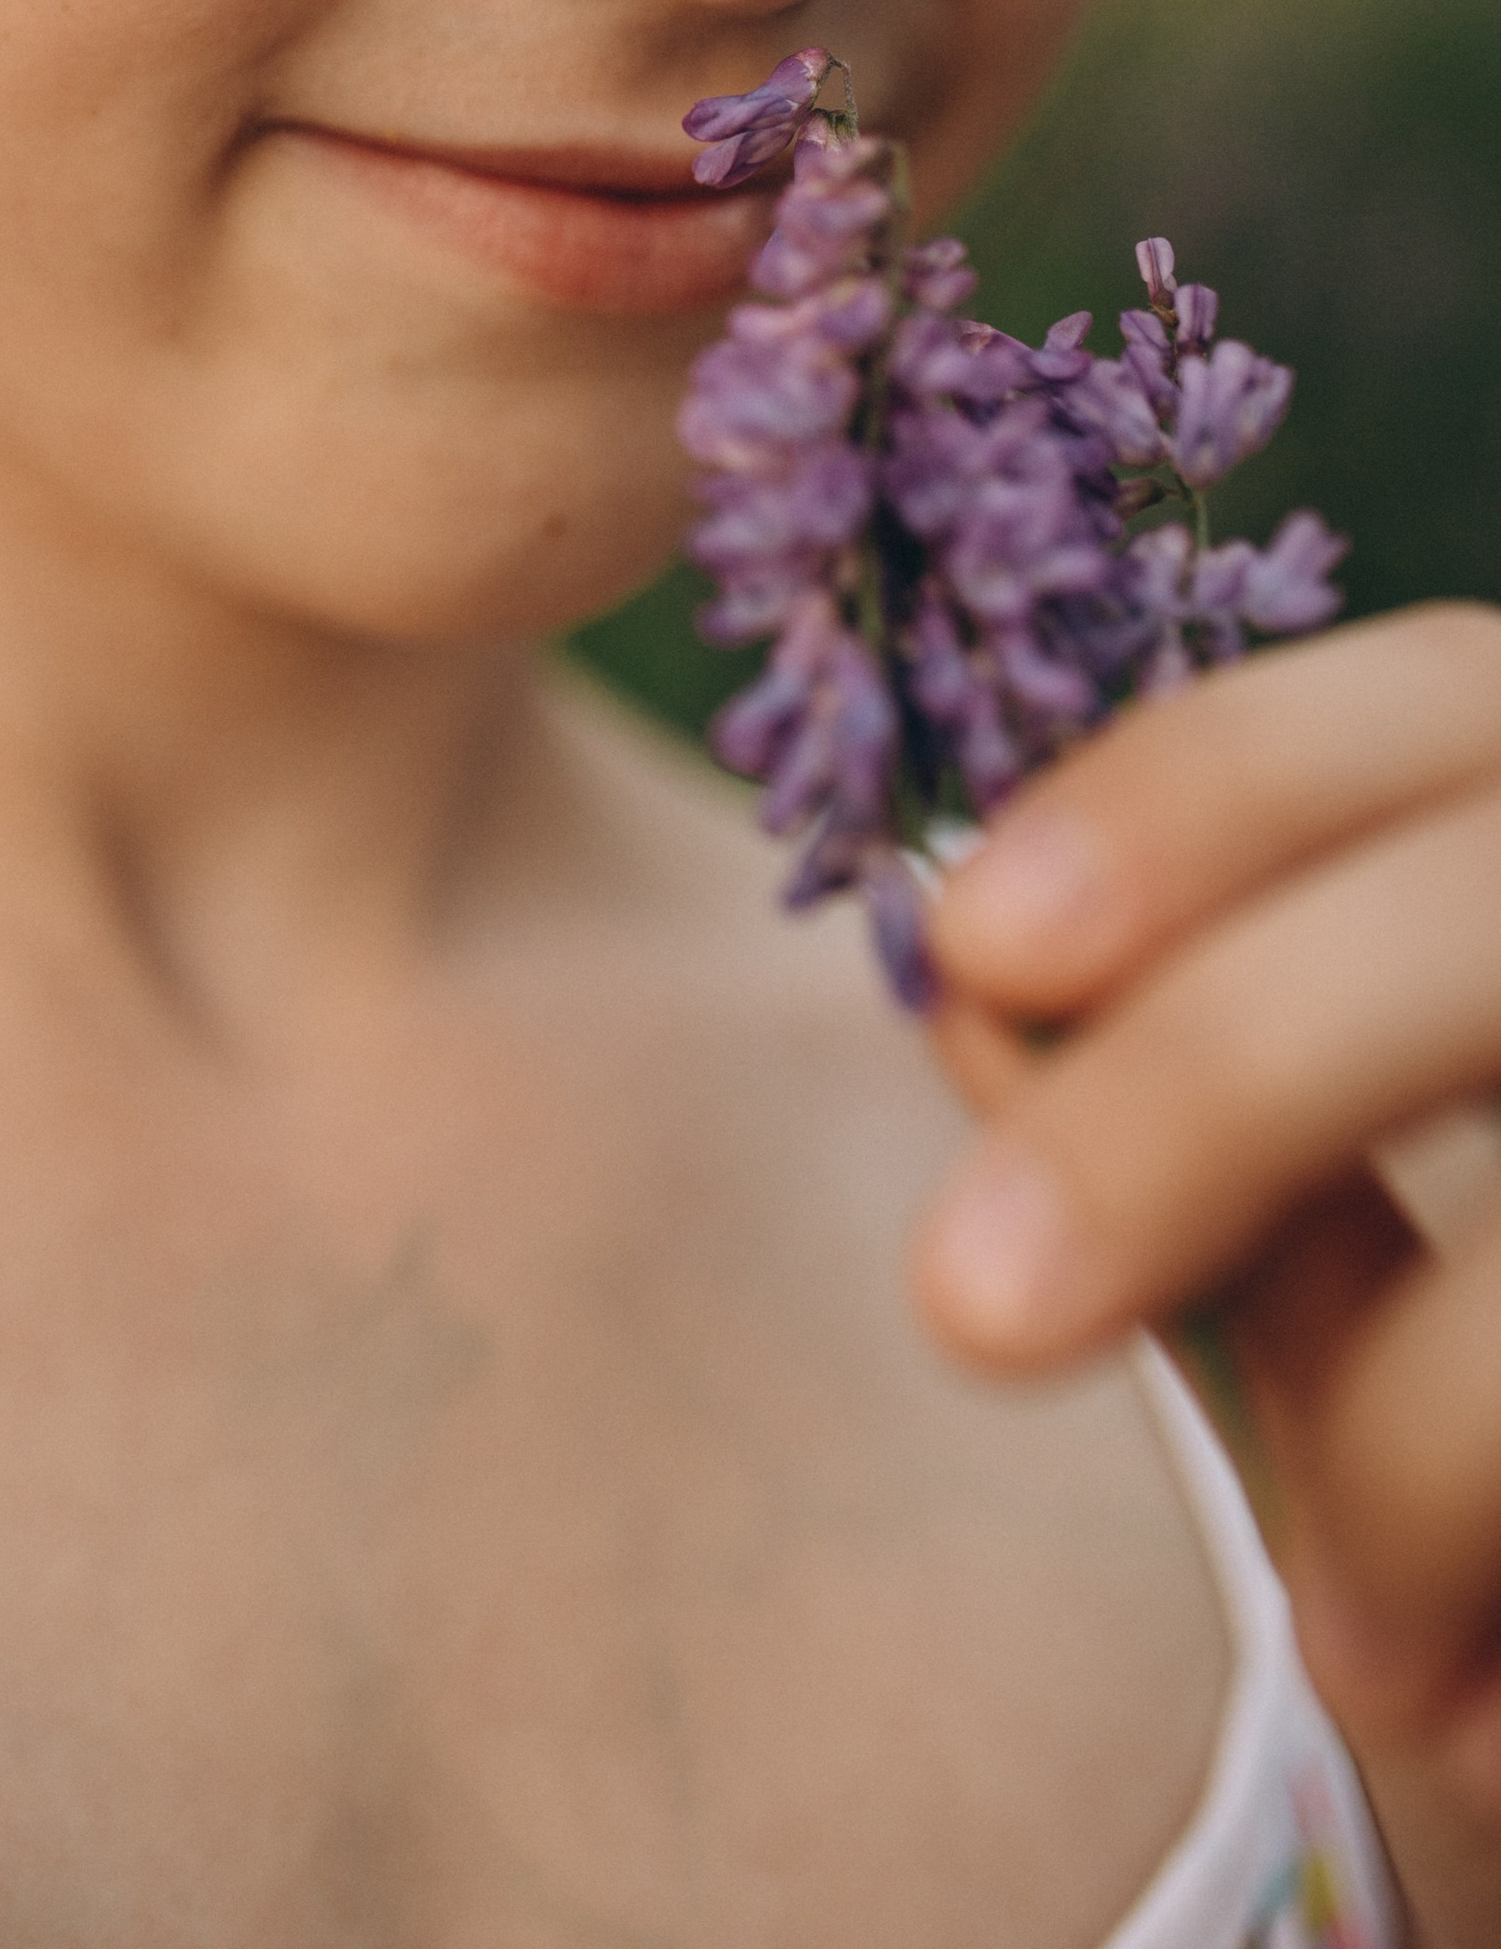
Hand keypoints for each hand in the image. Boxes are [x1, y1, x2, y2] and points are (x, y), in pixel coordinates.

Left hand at [910, 606, 1500, 1926]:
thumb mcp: (1449, 1252)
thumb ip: (1255, 1123)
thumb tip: (971, 1007)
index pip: (1467, 695)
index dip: (1213, 789)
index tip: (967, 944)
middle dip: (1221, 1082)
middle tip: (969, 1306)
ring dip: (1416, 1455)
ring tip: (1356, 1658)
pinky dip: (1500, 1599)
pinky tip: (1485, 1719)